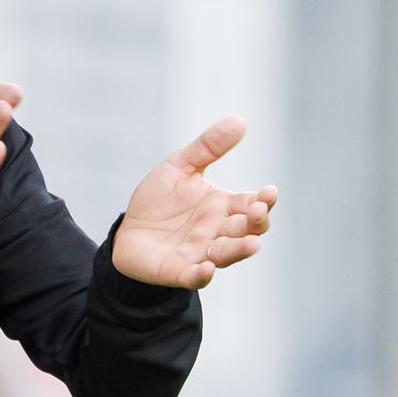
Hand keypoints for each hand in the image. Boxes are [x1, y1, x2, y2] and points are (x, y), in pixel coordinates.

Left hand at [113, 115, 277, 289]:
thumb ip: (208, 147)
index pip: (250, 205)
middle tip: (258, 212)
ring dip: (239, 250)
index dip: (263, 200)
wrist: (128, 231)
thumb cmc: (159, 200)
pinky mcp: (179, 271)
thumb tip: (239, 120)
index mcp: (222, 206)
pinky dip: (203, 274)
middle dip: (255, 223)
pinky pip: (195, 276)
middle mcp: (217, 232)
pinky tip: (207, 268)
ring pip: (227, 254)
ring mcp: (201, 253)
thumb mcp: (180, 167)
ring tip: (251, 244)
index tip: (269, 193)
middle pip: (245, 230)